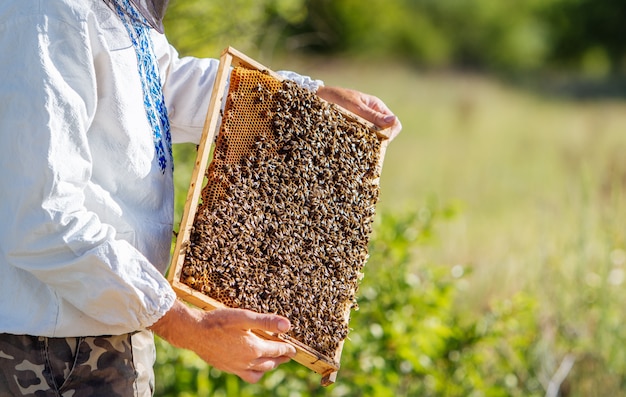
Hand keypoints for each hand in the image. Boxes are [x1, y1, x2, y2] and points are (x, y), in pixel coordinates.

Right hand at [150, 300, 295, 382]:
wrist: (193, 332)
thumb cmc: (218, 322)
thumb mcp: (244, 317)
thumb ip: (266, 321)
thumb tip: (287, 325)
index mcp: (254, 348)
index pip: (277, 350)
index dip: (287, 349)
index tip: (294, 349)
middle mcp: (247, 361)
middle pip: (270, 363)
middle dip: (280, 359)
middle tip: (287, 355)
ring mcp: (236, 367)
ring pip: (258, 372)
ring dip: (268, 367)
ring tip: (272, 361)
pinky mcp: (227, 368)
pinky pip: (246, 375)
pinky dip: (254, 372)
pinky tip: (251, 364)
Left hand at [317, 85, 401, 139]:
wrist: (315, 97)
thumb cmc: (334, 97)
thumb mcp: (354, 106)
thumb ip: (372, 115)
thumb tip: (393, 121)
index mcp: (376, 107)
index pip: (394, 124)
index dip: (390, 134)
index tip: (379, 141)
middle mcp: (372, 115)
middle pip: (385, 133)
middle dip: (378, 141)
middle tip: (364, 145)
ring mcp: (363, 123)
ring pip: (373, 138)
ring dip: (367, 143)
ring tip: (356, 146)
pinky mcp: (353, 129)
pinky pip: (361, 139)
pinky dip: (358, 144)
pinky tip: (350, 146)